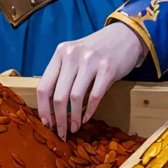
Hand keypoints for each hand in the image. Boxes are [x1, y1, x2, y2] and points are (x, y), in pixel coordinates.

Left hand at [37, 23, 145, 138]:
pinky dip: (89, 111)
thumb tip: (52, 105)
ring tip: (74, 127)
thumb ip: (63, 73)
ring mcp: (90, 61)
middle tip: (61, 132)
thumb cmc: (97, 49)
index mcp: (60, 53)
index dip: (43, 108)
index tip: (46, 122)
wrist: (125, 35)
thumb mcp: (75, 54)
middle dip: (58, 119)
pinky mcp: (108, 69)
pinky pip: (95, 96)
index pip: (43, 85)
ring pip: (74, 98)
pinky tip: (86, 118)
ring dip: (73, 118)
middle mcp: (72, 56)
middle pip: (58, 95)